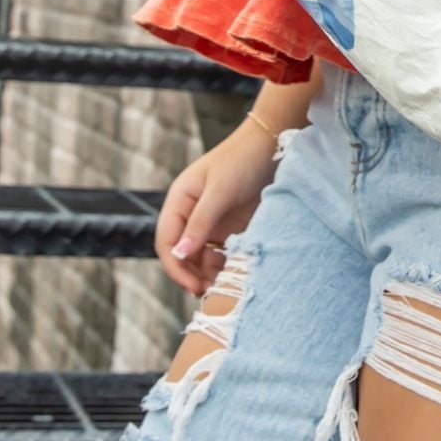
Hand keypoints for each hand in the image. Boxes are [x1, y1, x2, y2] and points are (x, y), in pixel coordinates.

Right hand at [153, 116, 284, 297]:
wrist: (274, 146)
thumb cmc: (241, 162)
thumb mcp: (219, 192)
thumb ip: (200, 223)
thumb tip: (179, 255)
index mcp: (179, 201)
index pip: (166, 242)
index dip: (176, 268)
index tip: (192, 287)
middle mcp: (191, 214)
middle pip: (182, 255)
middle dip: (192, 276)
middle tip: (211, 295)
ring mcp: (211, 222)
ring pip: (202, 258)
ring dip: (209, 275)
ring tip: (226, 289)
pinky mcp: (231, 228)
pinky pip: (222, 254)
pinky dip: (226, 266)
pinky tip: (237, 275)